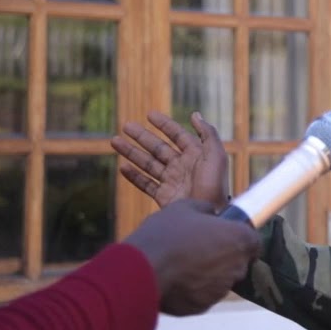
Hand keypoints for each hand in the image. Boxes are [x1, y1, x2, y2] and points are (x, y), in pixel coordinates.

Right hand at [111, 111, 226, 208]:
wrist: (208, 215)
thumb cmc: (214, 185)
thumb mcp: (215, 155)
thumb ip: (207, 134)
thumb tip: (195, 114)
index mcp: (196, 155)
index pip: (178, 136)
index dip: (165, 125)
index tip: (149, 114)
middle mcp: (183, 167)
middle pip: (159, 148)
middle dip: (142, 136)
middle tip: (126, 125)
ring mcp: (172, 182)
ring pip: (148, 164)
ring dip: (132, 152)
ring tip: (114, 141)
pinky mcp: (164, 197)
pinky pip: (146, 184)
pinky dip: (134, 176)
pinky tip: (123, 167)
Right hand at [123, 197, 260, 315]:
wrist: (140, 271)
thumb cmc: (165, 235)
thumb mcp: (185, 208)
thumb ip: (206, 209)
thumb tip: (211, 214)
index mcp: (239, 240)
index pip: (253, 241)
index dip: (238, 238)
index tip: (223, 236)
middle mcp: (236, 267)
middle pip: (237, 261)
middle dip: (222, 256)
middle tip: (198, 248)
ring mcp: (220, 290)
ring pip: (220, 280)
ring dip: (208, 273)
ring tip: (182, 264)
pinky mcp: (203, 306)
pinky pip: (202, 295)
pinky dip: (193, 289)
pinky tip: (175, 280)